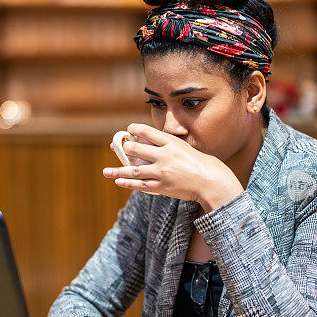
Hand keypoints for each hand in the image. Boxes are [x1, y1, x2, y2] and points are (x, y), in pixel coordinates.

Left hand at [103, 123, 243, 211]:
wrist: (210, 181)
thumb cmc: (198, 163)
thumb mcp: (183, 148)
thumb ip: (166, 145)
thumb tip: (146, 143)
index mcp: (171, 143)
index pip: (147, 132)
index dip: (134, 129)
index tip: (128, 129)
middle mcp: (164, 156)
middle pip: (136, 150)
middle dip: (124, 149)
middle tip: (117, 148)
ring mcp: (162, 172)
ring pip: (134, 171)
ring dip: (118, 171)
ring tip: (106, 172)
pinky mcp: (162, 187)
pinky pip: (141, 185)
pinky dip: (128, 184)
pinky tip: (119, 181)